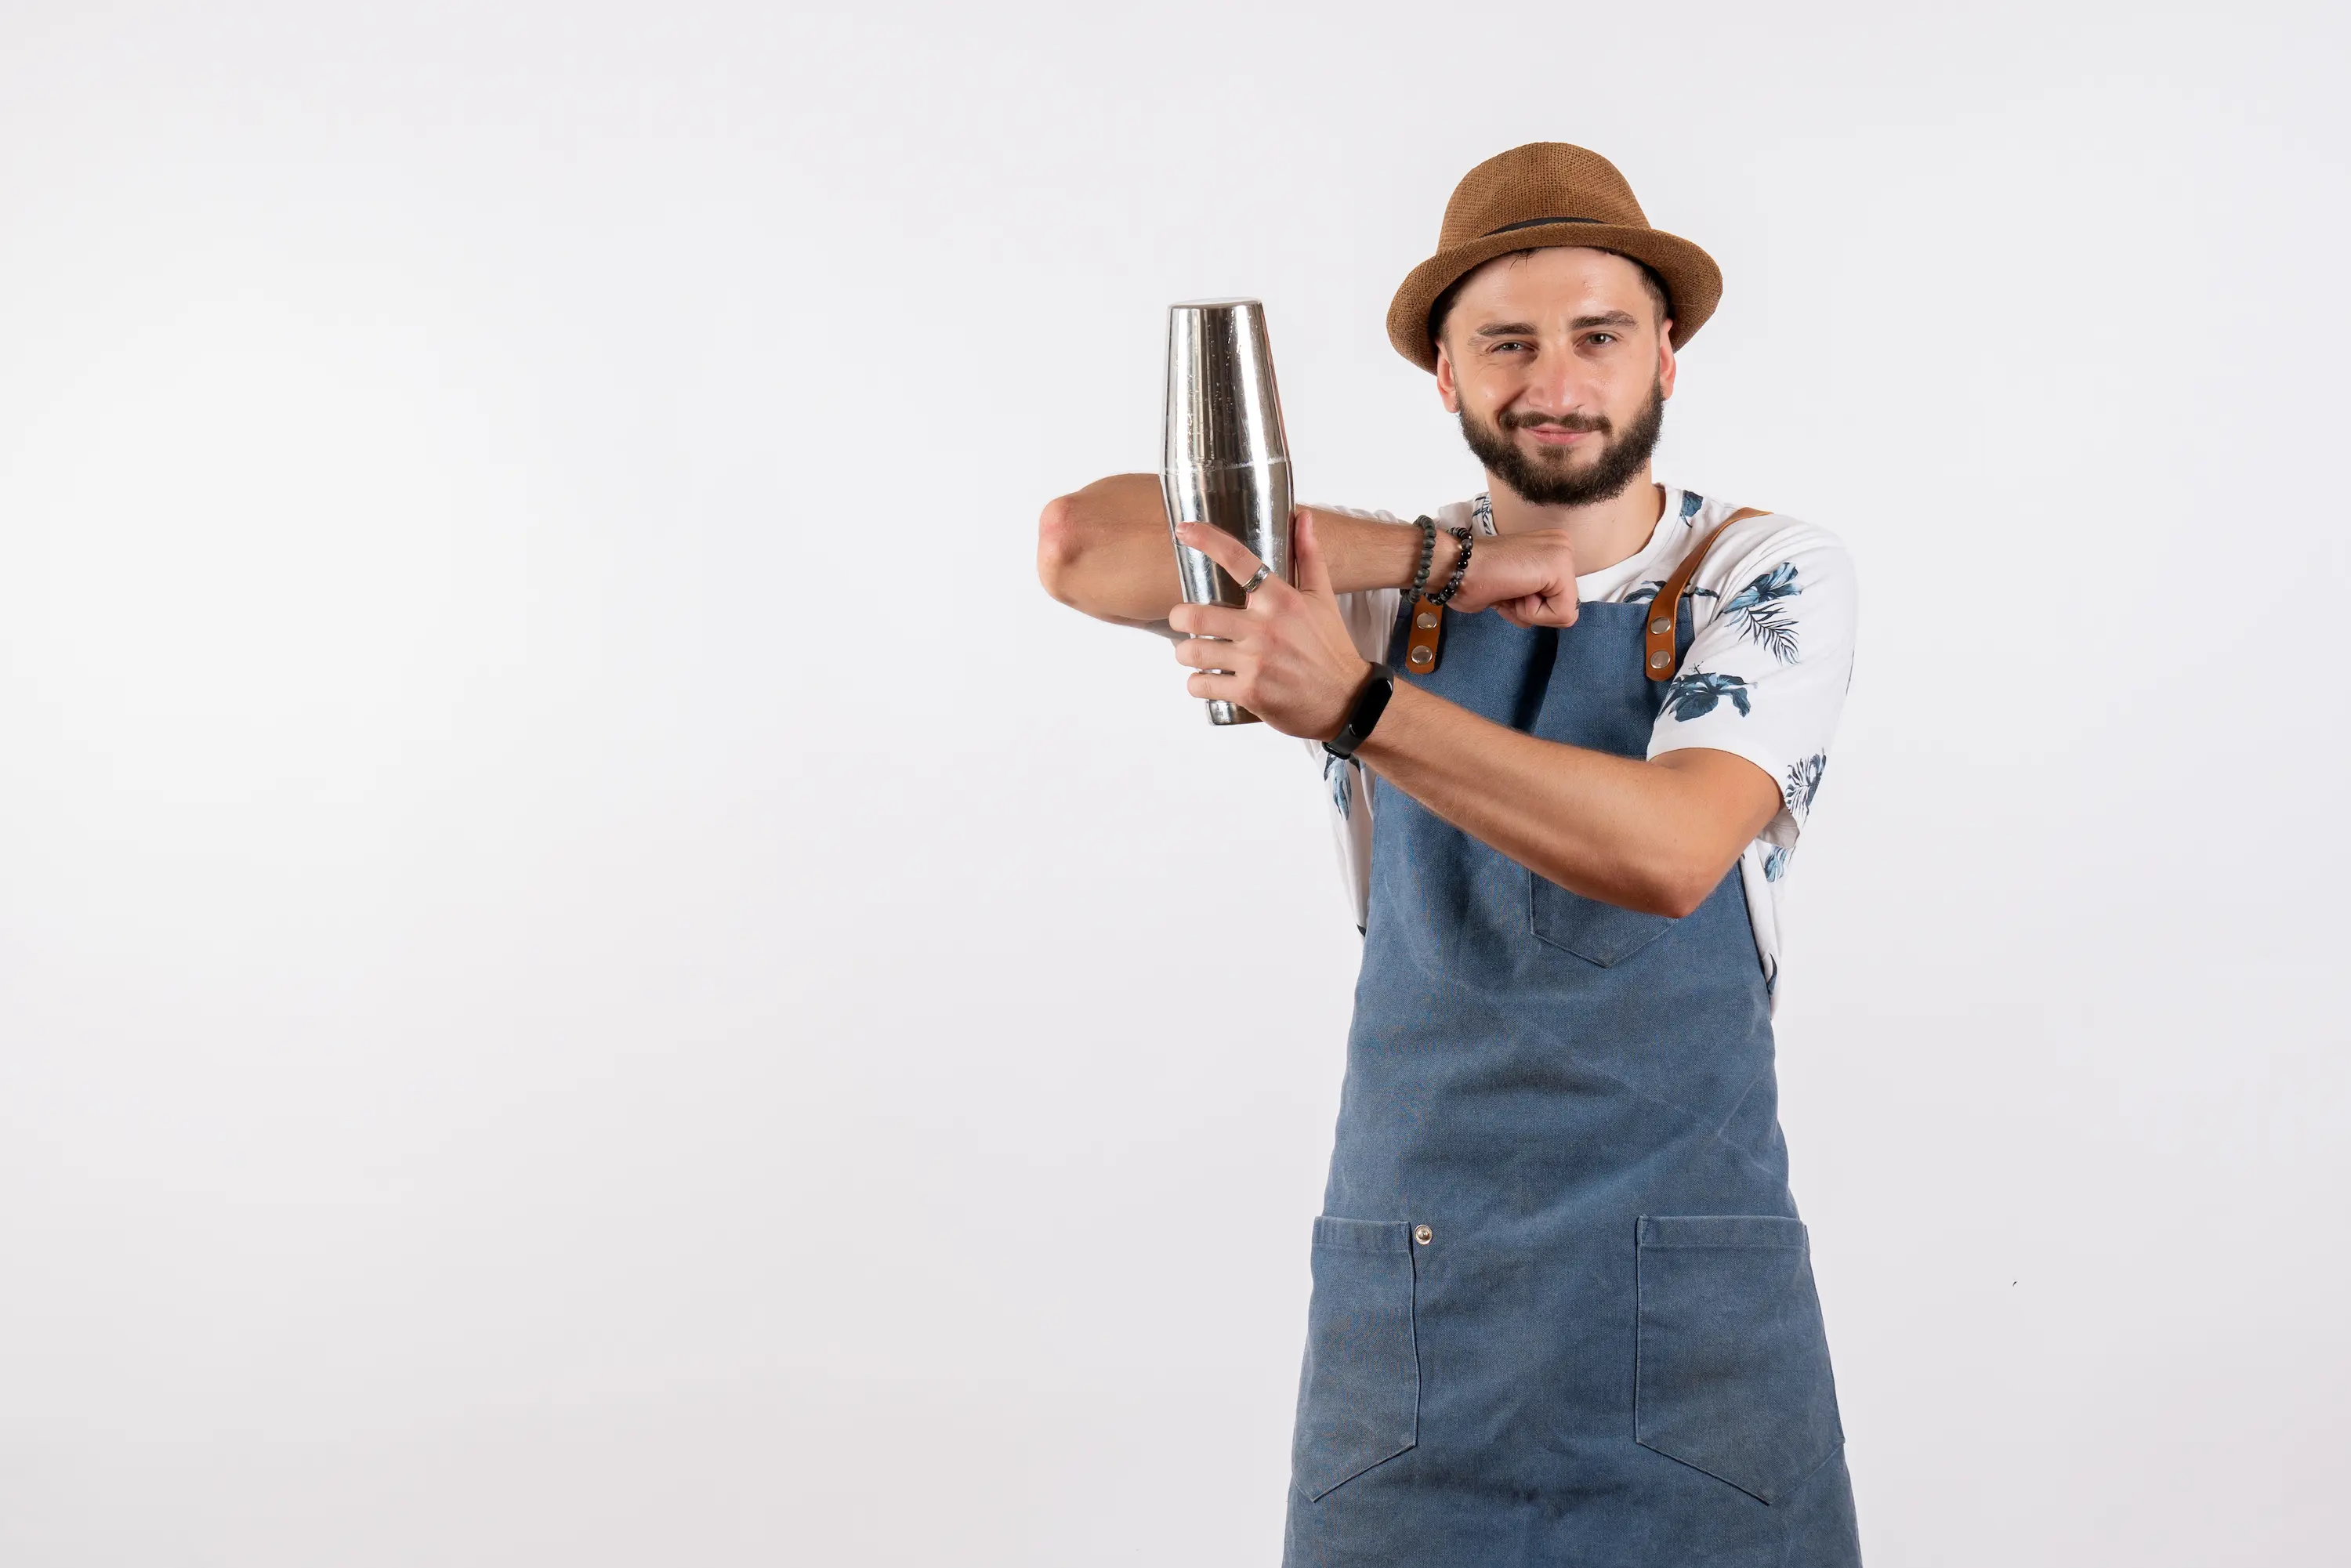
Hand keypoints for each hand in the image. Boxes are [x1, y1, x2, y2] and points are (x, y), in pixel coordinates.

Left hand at [1168, 512, 1370, 739]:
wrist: (1347, 701)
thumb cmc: (1331, 648)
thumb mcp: (1323, 598)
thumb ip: (1309, 556)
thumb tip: (1302, 516)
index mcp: (1281, 600)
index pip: (1239, 560)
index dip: (1207, 541)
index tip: (1184, 530)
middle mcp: (1265, 629)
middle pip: (1195, 615)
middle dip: (1179, 617)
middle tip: (1183, 620)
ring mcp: (1255, 663)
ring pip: (1191, 652)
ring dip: (1185, 653)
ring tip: (1194, 653)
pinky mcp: (1249, 693)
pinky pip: (1200, 685)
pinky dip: (1197, 683)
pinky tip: (1207, 680)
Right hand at [1443, 529, 1579, 626]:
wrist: (1454, 566)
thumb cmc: (1472, 579)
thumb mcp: (1513, 589)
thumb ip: (1531, 596)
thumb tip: (1543, 616)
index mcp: (1550, 549)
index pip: (1558, 598)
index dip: (1530, 606)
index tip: (1506, 588)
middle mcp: (1562, 545)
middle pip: (1564, 605)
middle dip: (1532, 610)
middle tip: (1506, 590)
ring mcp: (1562, 553)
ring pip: (1564, 612)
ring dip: (1530, 612)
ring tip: (1508, 589)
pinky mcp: (1559, 567)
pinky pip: (1562, 614)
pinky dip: (1533, 614)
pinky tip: (1514, 592)